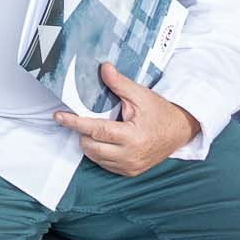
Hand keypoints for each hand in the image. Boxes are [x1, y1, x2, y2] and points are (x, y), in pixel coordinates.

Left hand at [54, 64, 200, 176]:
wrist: (180, 130)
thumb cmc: (160, 112)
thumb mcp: (140, 94)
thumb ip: (119, 83)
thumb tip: (103, 67)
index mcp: (133, 137)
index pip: (96, 130)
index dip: (74, 122)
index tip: (58, 116)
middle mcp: (131, 155)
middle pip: (91, 146)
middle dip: (82, 132)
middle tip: (83, 119)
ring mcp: (131, 166)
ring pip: (95, 157)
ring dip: (89, 143)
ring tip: (97, 128)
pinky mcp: (131, 172)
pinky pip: (105, 164)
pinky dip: (99, 153)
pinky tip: (105, 140)